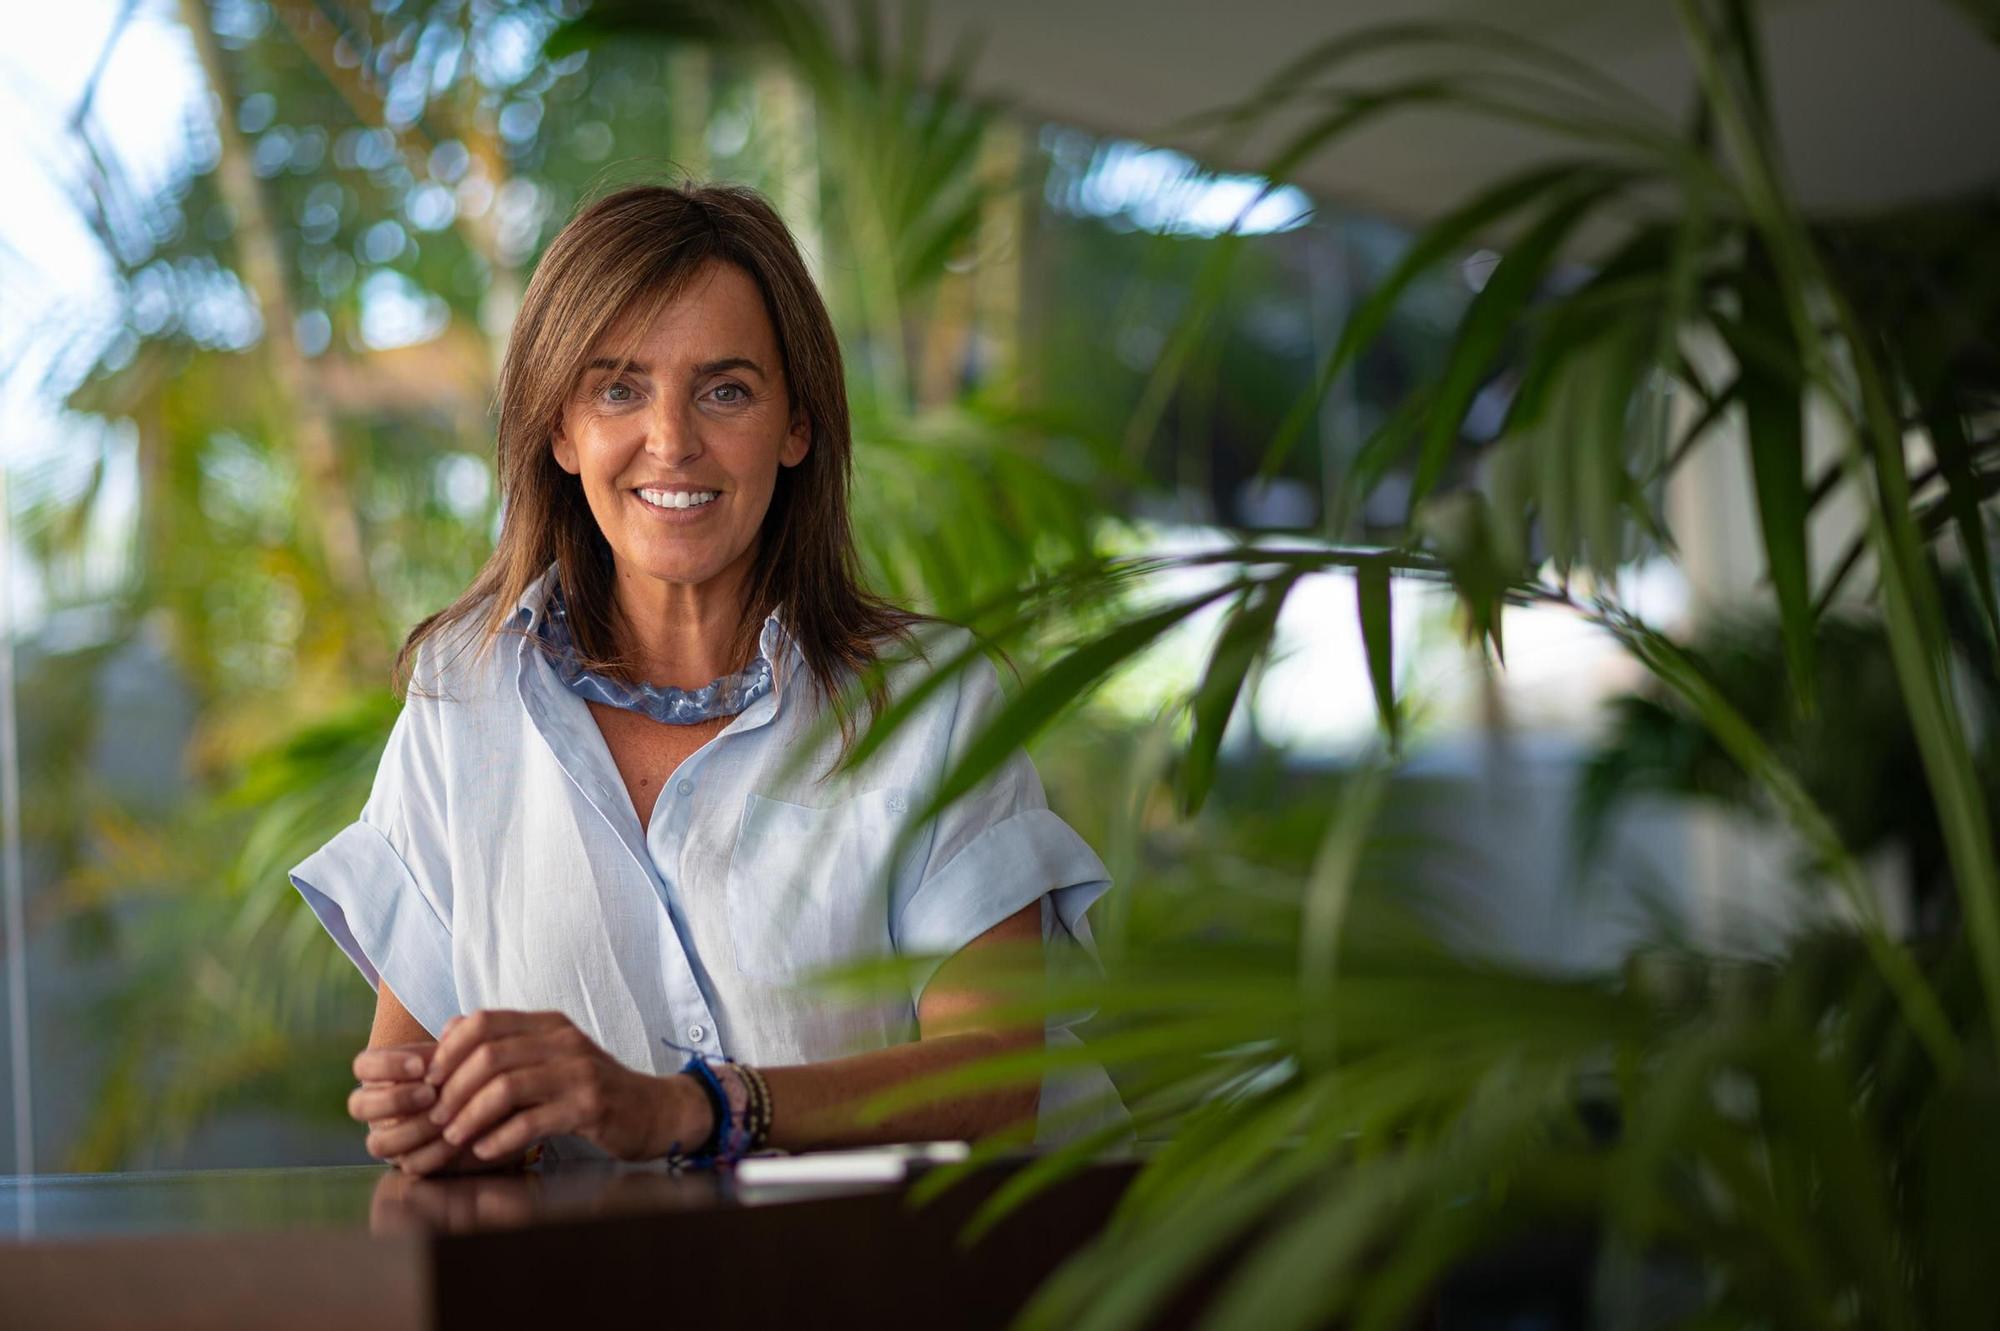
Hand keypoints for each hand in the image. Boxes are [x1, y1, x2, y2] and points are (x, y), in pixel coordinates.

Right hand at [348, 1040, 526, 1175]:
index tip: (422, 1065)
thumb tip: (456, 1025)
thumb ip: (461, 1039)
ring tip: (445, 1117)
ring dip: (413, 1129)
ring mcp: (392, 1137)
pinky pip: (410, 1163)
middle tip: (430, 1093)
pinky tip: (458, 1138)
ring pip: (379, 1142)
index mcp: (385, 1075)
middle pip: (359, 1105)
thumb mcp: (468, 1053)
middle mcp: (379, 1108)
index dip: (386, 1065)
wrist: (498, 1107)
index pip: (363, 1066)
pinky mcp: (412, 1161)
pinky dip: (434, 1152)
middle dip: (395, 1099)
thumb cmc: (474, 1071)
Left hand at [415, 1009, 709, 1171]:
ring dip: (471, 1115)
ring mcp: (579, 1072)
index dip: (448, 1050)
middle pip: (489, 1054)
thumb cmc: (592, 1089)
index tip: (430, 1082)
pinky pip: (533, 1120)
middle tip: (437, 1117)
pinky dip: (501, 1138)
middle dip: (453, 1088)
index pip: (484, 1021)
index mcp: (549, 1024)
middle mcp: (564, 1040)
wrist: (653, 1111)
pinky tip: (485, 1151)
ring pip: (506, 1086)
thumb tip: (450, 1029)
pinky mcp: (591, 1106)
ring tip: (454, 1137)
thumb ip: (506, 1045)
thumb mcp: (551, 1057)